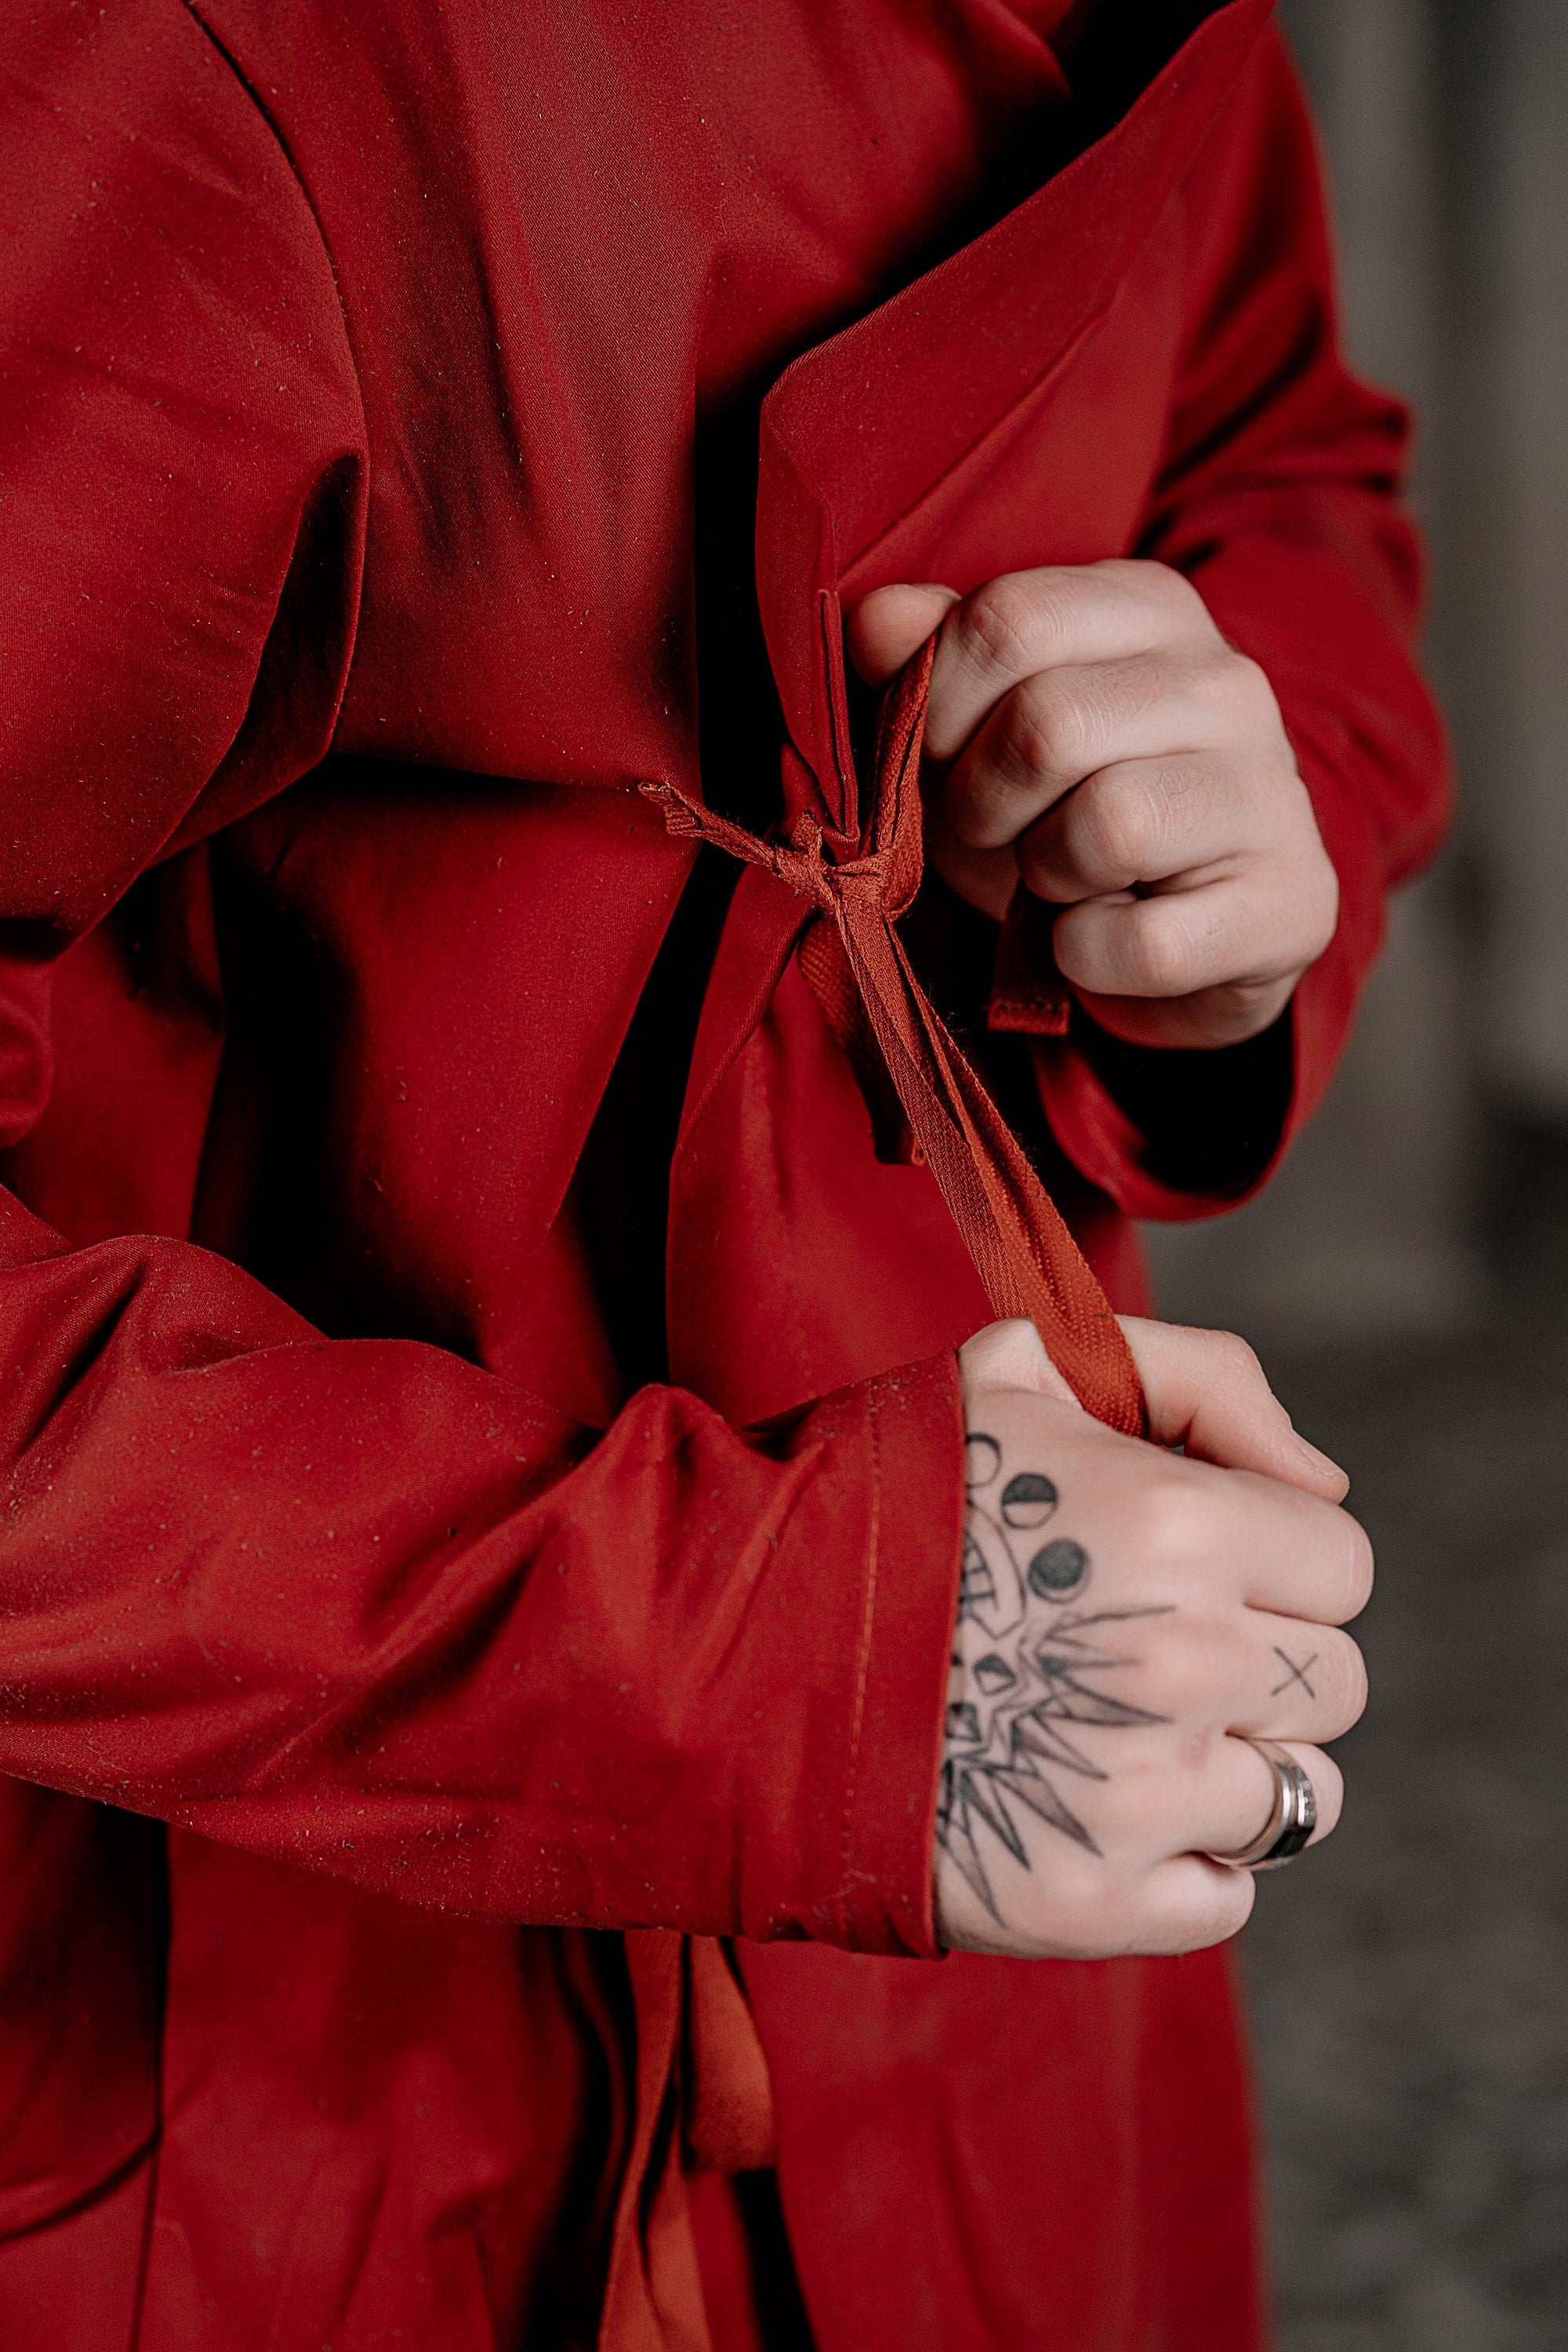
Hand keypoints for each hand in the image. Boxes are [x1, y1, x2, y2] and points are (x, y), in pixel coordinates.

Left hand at [848, 561, 1337, 1047]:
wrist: (1186, 931)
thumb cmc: (1064, 808)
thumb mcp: (982, 724)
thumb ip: (932, 660)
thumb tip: (875, 622)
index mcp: (1149, 608)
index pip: (1008, 620)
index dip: (939, 707)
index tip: (944, 756)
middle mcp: (1228, 683)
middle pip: (1047, 725)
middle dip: (983, 804)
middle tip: (997, 834)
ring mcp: (1271, 792)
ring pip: (1105, 826)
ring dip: (1042, 877)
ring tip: (1057, 881)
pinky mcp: (1293, 902)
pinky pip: (1141, 942)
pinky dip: (1086, 959)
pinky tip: (1098, 942)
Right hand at [937, 1315, 1368, 1958]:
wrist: (724, 1641)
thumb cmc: (879, 1491)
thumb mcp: (1023, 1368)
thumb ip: (1201, 1379)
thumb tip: (1322, 1478)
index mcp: (1179, 1527)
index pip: (1340, 1564)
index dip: (1272, 1557)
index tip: (1193, 1562)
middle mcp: (1179, 1664)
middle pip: (1333, 1686)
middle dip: (1259, 1659)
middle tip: (1145, 1643)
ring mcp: (1137, 1797)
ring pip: (1300, 1798)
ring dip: (1231, 1765)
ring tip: (1120, 1728)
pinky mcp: (1089, 1904)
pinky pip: (1228, 1895)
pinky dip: (1182, 1862)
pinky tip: (1090, 1803)